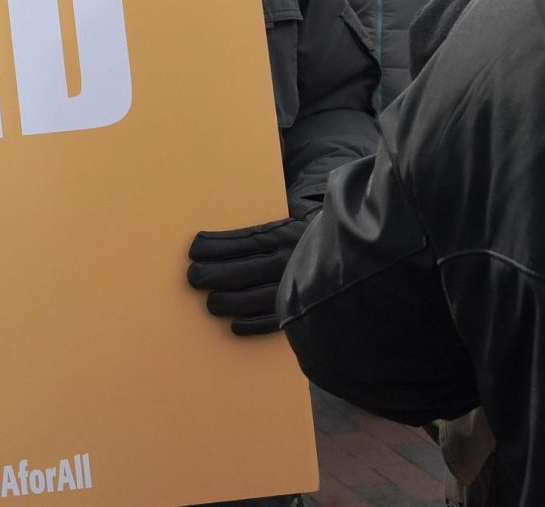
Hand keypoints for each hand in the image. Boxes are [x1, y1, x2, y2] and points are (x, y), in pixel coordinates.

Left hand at [186, 216, 308, 335]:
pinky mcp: (300, 305)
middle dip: (208, 275)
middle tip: (194, 277)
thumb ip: (255, 230)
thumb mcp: (284, 220)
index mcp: (278, 234)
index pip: (235, 243)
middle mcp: (284, 260)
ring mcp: (293, 284)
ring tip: (210, 302)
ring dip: (223, 302)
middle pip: (235, 272)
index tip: (193, 251)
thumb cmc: (305, 233)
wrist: (351, 247)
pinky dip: (250, 325)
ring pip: (248, 299)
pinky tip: (234, 324)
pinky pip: (271, 320)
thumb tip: (210, 241)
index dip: (209, 248)